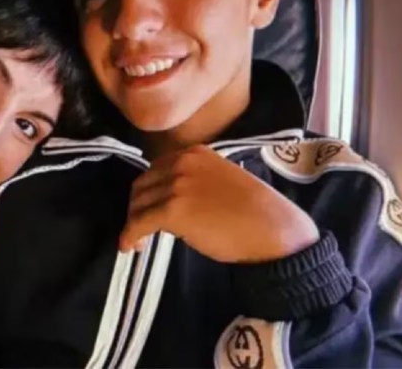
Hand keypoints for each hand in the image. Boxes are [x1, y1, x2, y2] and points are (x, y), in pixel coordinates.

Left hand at [123, 145, 318, 262]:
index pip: (157, 169)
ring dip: (133, 222)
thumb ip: (196, 181)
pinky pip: (139, 223)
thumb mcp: (222, 180)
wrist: (271, 228)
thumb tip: (174, 199)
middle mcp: (182, 163)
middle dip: (138, 206)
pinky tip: (131, 246)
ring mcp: (176, 185)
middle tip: (141, 226)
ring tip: (137, 240)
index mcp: (195, 153)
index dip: (149, 190)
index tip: (149, 207)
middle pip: (142, 184)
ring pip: (138, 203)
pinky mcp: (173, 210)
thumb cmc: (255, 211)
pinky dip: (130, 235)